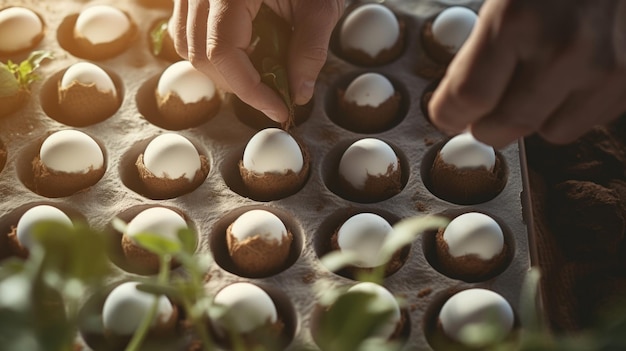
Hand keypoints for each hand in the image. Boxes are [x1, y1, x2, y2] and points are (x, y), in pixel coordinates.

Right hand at [169, 0, 343, 122]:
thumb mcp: (321, 5)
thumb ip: (310, 51)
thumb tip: (297, 94)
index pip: (223, 52)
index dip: (250, 90)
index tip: (278, 109)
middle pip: (200, 53)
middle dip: (238, 83)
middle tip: (274, 93)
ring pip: (187, 43)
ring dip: (223, 69)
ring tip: (260, 71)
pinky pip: (188, 28)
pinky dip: (213, 50)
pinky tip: (244, 51)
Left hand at [428, 0, 625, 146]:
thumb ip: (480, 45)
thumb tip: (456, 97)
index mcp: (516, 19)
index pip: (468, 97)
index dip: (449, 112)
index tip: (446, 114)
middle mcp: (561, 49)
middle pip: (503, 125)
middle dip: (483, 125)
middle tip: (478, 115)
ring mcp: (602, 68)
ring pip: (548, 131)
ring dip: (533, 117)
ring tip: (533, 85)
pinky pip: (586, 121)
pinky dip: (570, 108)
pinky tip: (567, 79)